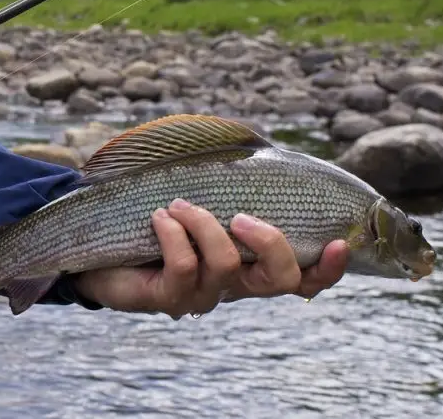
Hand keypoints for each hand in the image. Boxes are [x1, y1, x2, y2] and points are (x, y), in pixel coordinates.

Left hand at [72, 198, 347, 318]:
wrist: (105, 241)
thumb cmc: (161, 213)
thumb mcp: (202, 194)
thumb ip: (233, 180)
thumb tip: (258, 144)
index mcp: (252, 262)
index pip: (304, 276)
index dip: (328, 267)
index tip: (337, 241)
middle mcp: (236, 284)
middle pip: (281, 281)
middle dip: (270, 242)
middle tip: (241, 216)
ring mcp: (204, 295)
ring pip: (227, 265)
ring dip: (204, 224)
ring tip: (177, 204)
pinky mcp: (170, 298)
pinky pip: (185, 266)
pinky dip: (174, 233)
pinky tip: (159, 218)